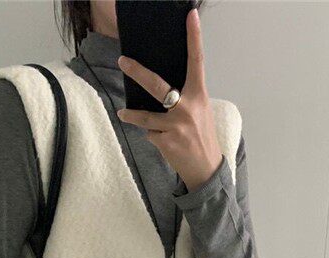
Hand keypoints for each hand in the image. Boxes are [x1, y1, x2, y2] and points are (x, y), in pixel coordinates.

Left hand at [116, 7, 222, 191]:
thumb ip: (185, 96)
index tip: (191, 16)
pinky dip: (153, 136)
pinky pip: (150, 133)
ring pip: (145, 116)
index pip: (197, 61)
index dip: (194, 37)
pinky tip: (164, 143)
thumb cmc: (202, 137)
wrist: (206, 170)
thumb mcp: (200, 111)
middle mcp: (188, 108)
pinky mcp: (166, 141)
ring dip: (132, 116)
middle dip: (137, 72)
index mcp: (199, 95)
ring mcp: (176, 125)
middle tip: (122, 60)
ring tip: (123, 114)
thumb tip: (159, 86)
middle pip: (157, 85)